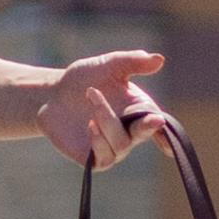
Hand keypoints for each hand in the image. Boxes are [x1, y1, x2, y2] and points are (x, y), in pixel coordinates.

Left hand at [36, 50, 166, 168]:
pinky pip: (105, 157)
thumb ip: (133, 62)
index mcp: (139, 111)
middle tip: (152, 119)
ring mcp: (113, 148)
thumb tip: (159, 59)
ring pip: (121, 144)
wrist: (52, 94)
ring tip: (91, 96)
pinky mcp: (94, 159)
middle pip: (144, 134)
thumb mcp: (109, 65)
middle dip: (147, 126)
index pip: (158, 123)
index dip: (165, 128)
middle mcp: (130, 132)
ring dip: (107, 119)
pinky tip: (90, 125)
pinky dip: (99, 141)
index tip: (162, 123)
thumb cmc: (84, 78)